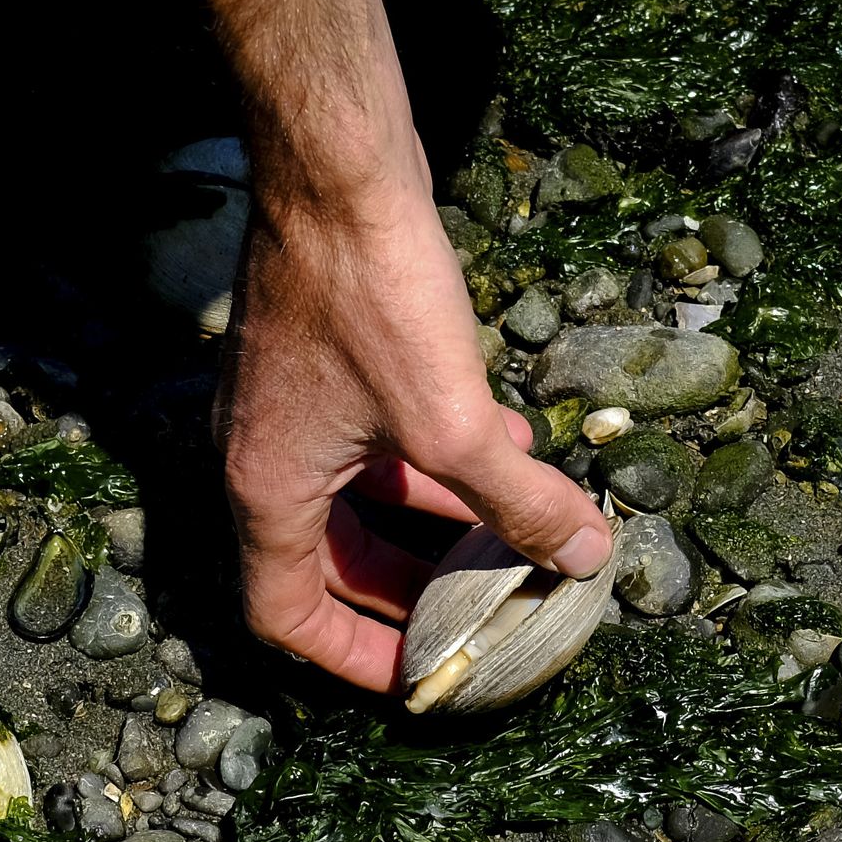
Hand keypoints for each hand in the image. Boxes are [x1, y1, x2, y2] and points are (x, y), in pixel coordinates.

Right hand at [216, 168, 613, 692]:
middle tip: (478, 611)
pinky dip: (428, 461)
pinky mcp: (317, 363)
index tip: (416, 673)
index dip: (351, 658)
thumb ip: (517, 504)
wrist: (335, 168)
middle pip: (327, 562)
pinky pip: (368, 444)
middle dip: (407, 589)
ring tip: (509, 534)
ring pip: (356, 498)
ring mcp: (286, 408)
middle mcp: (259, 458)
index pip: (285, 614)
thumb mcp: (453, 422)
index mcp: (267, 492)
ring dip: (429, 522)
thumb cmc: (372, 296)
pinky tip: (508, 449)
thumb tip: (583, 558)